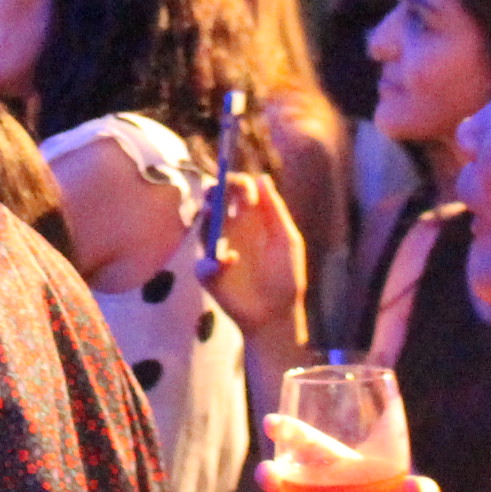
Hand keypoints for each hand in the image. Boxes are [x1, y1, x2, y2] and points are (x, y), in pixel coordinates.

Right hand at [199, 170, 307, 344]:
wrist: (278, 314)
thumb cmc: (287, 276)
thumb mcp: (287, 241)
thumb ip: (275, 210)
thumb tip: (263, 177)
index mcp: (252, 220)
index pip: (238, 191)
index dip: (238, 184)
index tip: (245, 193)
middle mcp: (232, 231)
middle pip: (216, 202)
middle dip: (213, 192)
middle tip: (215, 192)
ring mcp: (219, 250)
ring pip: (203, 226)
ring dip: (206, 217)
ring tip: (211, 213)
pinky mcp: (210, 274)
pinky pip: (204, 263)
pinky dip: (215, 261)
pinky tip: (231, 262)